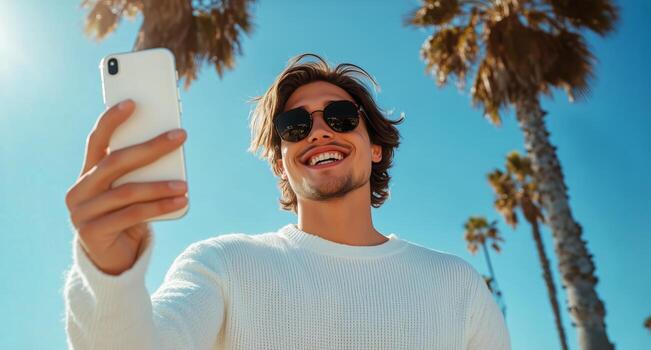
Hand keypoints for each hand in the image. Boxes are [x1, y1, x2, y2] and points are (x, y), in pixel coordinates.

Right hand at [65, 99, 187, 274]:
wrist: (111, 259)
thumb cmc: (126, 217)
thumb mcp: (131, 191)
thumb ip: (140, 172)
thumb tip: (170, 146)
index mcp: (87, 174)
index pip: (97, 141)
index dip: (112, 120)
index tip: (132, 102)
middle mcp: (79, 190)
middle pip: (116, 162)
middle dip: (151, 147)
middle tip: (180, 135)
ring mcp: (82, 212)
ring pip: (126, 192)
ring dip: (159, 186)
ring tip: (185, 184)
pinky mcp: (92, 233)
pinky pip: (132, 215)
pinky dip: (159, 207)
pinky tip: (180, 201)